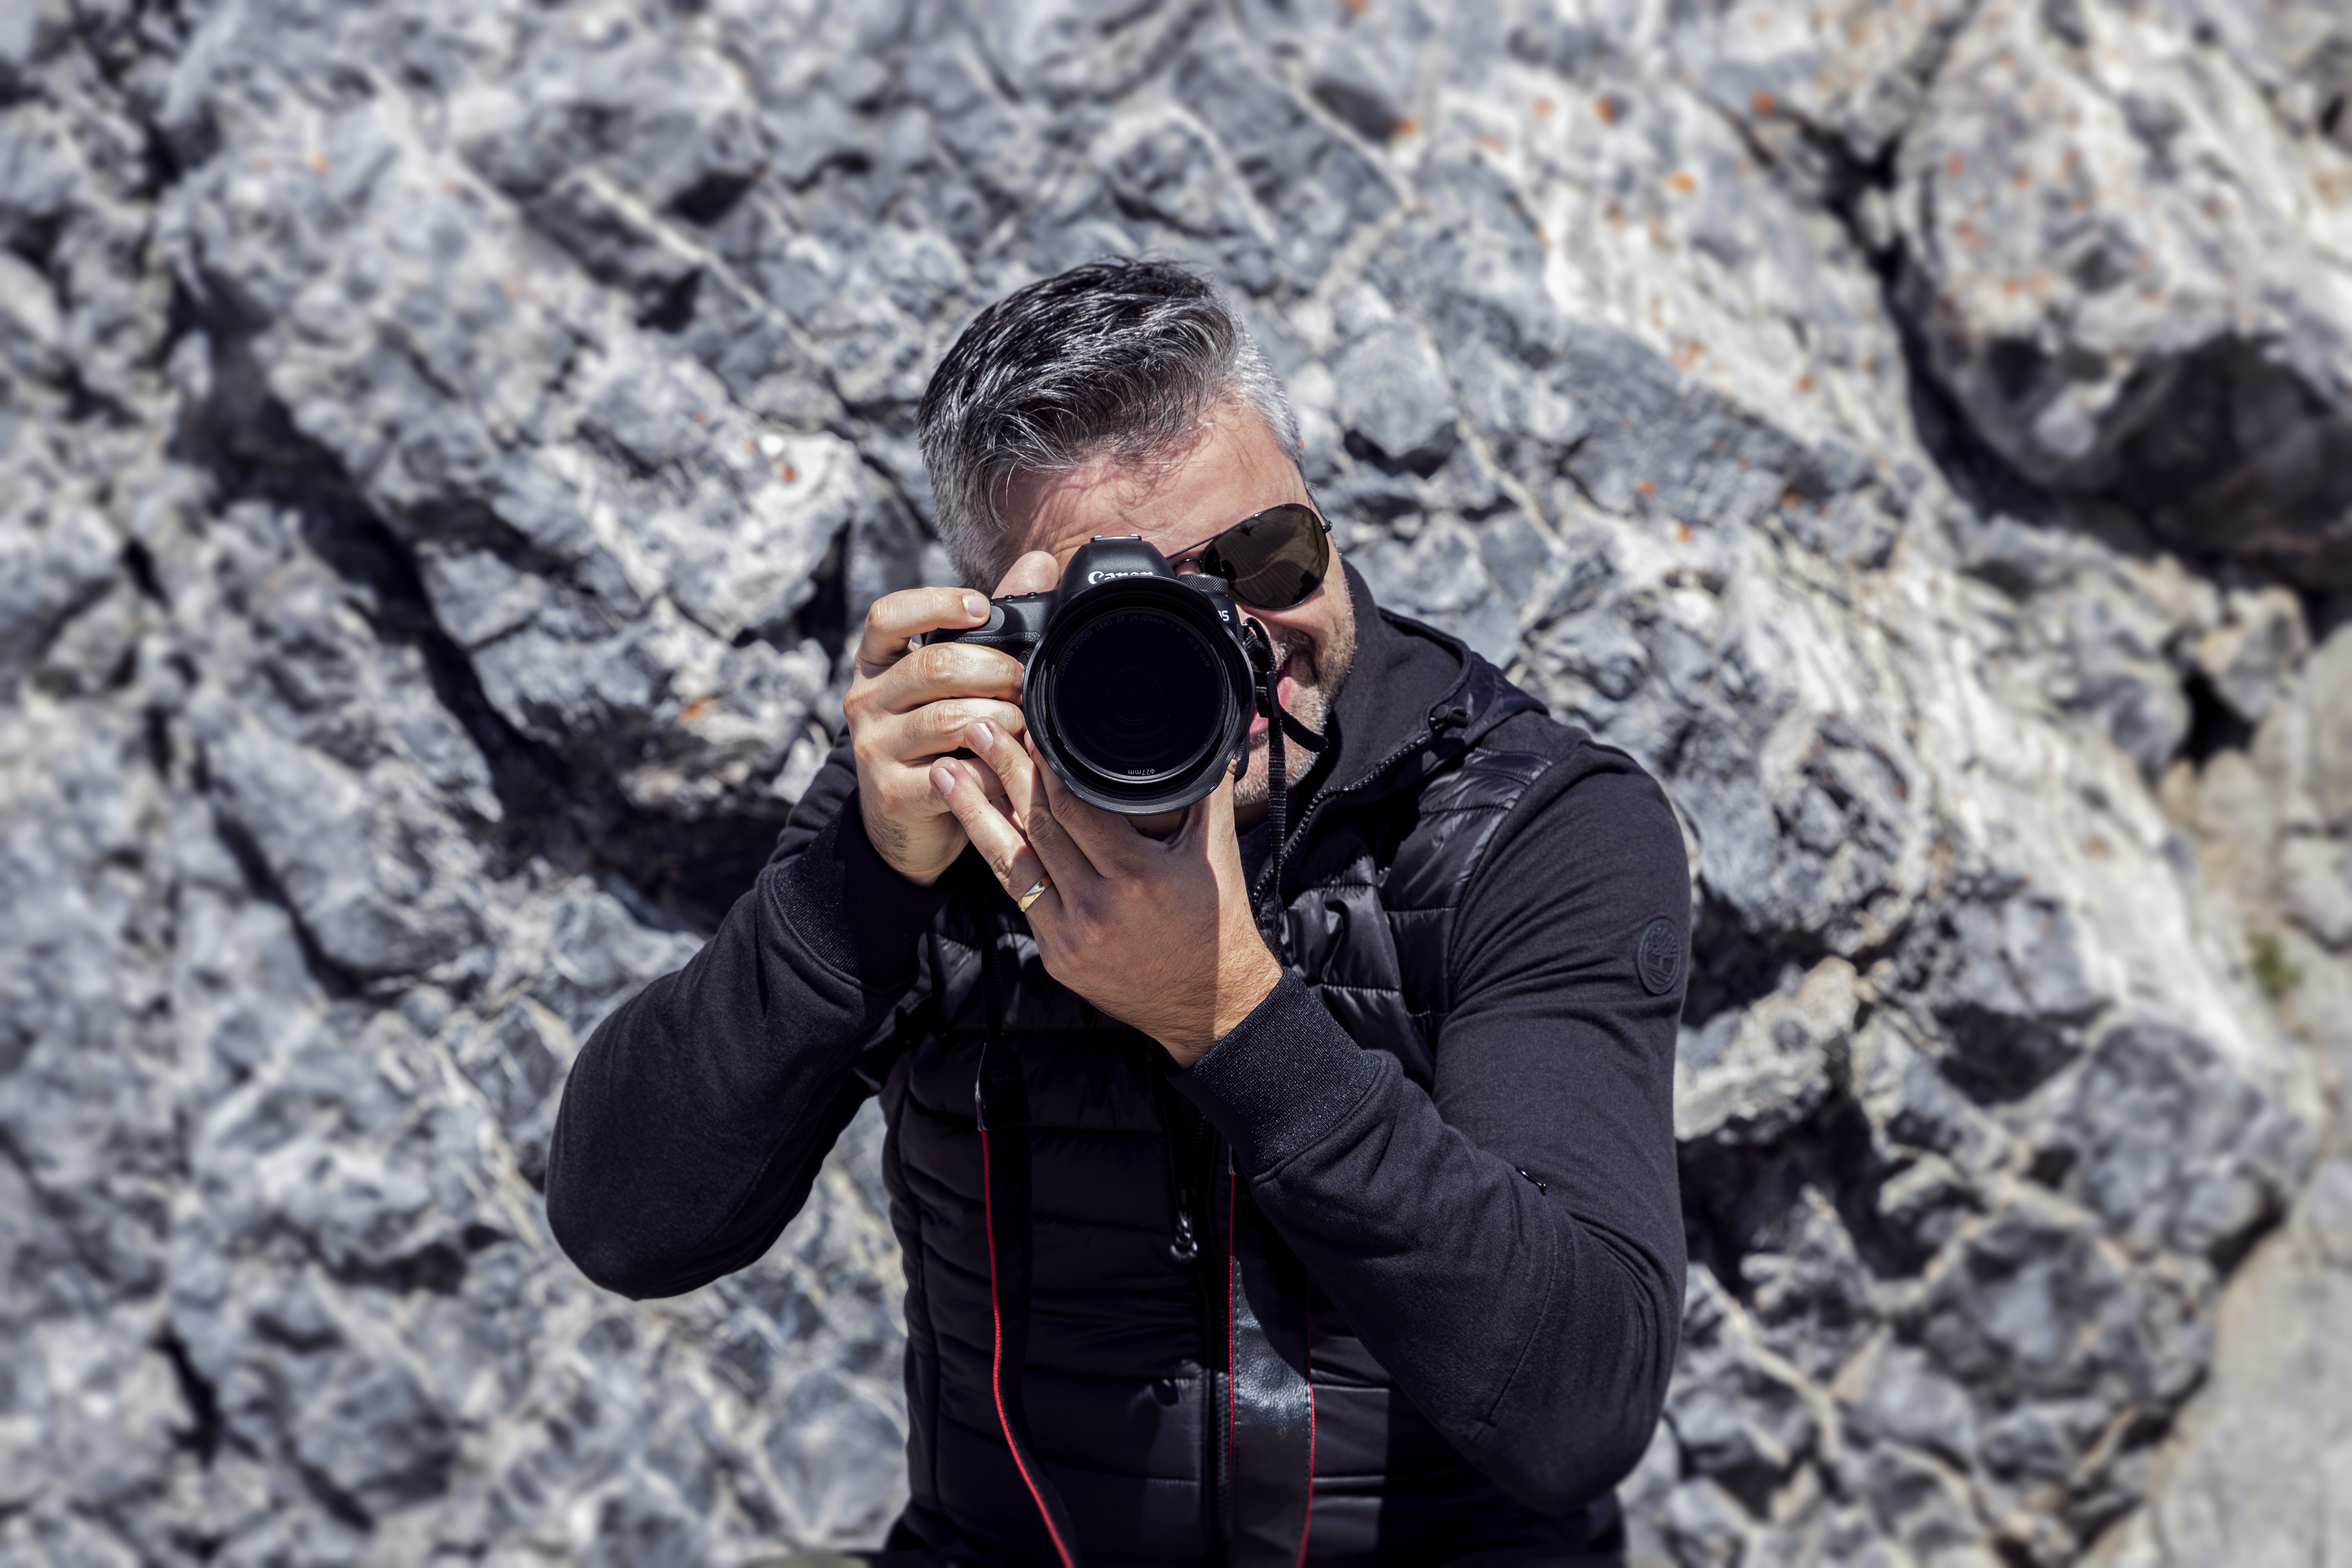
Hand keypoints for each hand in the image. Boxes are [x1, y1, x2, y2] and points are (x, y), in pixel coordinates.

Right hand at [843, 556, 1057, 885]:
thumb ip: (992, 626)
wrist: (903, 822)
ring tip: (1022, 727)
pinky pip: (957, 772)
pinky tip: (1008, 770)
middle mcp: (864, 699)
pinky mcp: (892, 792)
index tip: (982, 608)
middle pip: (935, 665)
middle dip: (996, 670)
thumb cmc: (937, 738)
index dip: (936, 603)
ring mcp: (874, 747)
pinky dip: (993, 770)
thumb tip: (1039, 564)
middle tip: (1025, 684)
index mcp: (876, 663)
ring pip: (950, 719)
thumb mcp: (952, 682)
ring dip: (1002, 720)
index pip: (886, 615)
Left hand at [933, 718, 1281, 1064]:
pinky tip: (979, 827)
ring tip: (947, 773)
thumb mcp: (1216, 853)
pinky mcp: (1056, 956)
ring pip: (1011, 863)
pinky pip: (1020, 897)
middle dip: (1003, 772)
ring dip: (975, 814)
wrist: (1211, 1007)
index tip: (1031, 728)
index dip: (1048, 764)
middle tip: (977, 729)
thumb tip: (1206, 735)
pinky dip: (1000, 858)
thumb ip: (1207, 791)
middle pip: (1037, 826)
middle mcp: (1098, 908)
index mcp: (1138, 877)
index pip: (1077, 807)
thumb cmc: (1218, 925)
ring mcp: (1070, 937)